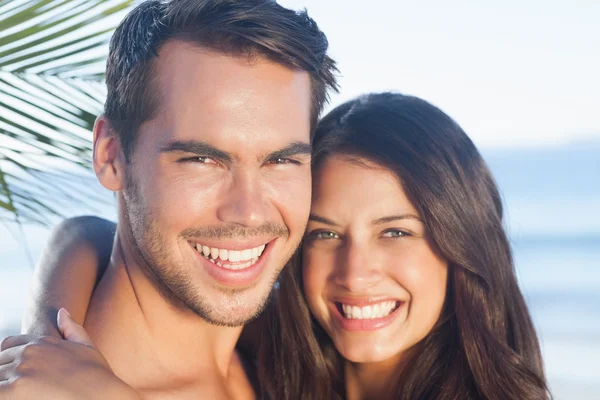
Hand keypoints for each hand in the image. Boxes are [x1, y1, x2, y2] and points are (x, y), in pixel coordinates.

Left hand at [0, 308, 138, 398]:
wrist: (102, 393)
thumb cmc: (98, 374)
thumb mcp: (86, 346)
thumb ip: (72, 328)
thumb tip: (62, 311)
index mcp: (41, 342)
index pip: (7, 345)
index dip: (7, 358)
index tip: (15, 373)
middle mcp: (28, 354)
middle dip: (5, 374)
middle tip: (20, 386)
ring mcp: (21, 371)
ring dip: (4, 383)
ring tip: (17, 391)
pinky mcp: (14, 390)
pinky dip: (2, 393)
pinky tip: (14, 396)